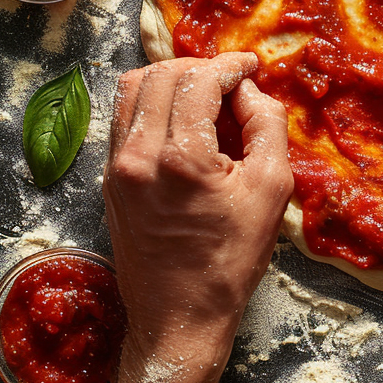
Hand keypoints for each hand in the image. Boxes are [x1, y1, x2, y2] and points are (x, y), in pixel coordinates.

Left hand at [104, 53, 292, 370]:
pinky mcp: (109, 180)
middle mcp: (138, 155)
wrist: (180, 317)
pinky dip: (152, 104)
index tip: (251, 67)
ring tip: (204, 96)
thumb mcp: (273, 189)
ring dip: (171, 80)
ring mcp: (116, 167)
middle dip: (201, 67)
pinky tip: (182, 122)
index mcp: (182, 157)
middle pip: (162, 74)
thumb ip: (267, 126)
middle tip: (231, 82)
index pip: (200, 79)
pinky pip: (124, 118)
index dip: (230, 65)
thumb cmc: (232, 260)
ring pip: (134, 89)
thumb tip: (250, 91)